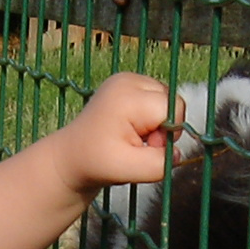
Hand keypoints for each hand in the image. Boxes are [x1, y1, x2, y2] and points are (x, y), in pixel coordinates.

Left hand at [53, 72, 184, 193]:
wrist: (72, 155)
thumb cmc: (97, 162)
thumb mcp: (129, 170)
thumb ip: (160, 163)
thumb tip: (177, 154)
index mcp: (128, 97)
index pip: (173, 109)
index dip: (168, 133)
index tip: (146, 147)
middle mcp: (128, 80)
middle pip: (173, 101)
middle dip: (164, 128)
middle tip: (139, 145)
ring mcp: (128, 78)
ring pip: (167, 100)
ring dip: (158, 123)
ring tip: (134, 137)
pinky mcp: (129, 83)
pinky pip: (158, 98)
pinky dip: (152, 116)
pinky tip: (132, 128)